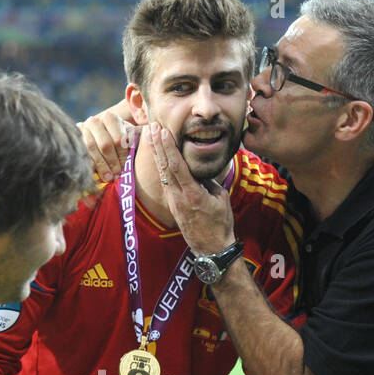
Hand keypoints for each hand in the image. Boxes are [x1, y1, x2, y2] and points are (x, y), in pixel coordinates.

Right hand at [78, 104, 136, 183]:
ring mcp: (82, 130)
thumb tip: (154, 131)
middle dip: (113, 163)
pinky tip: (97, 176)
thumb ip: (137, 136)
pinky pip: (82, 155)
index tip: (126, 168)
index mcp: (110, 118)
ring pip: (92, 150)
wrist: (94, 140)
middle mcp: (94, 121)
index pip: (119, 138)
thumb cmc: (117, 143)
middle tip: (118, 176)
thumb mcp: (127, 137)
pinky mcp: (74, 141)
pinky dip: (90, 166)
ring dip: (102, 167)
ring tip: (109, 179)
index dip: (123, 155)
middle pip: (105, 145)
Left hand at [146, 122, 236, 255]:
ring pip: (163, 173)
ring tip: (153, 135)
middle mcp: (178, 197)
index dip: (168, 147)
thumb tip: (199, 169)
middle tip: (153, 126)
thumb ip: (208, 181)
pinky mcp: (173, 205)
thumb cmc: (220, 223)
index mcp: (192, 194)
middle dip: (159, 145)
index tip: (163, 131)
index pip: (176, 166)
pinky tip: (159, 155)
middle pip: (165, 166)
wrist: (212, 249)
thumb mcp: (219, 198)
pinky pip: (166, 181)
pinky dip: (162, 165)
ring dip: (158, 153)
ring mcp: (174, 201)